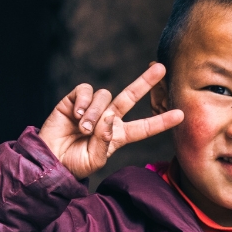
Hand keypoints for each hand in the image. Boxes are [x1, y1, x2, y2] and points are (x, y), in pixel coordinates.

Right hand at [39, 62, 183, 178]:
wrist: (50, 159)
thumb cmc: (74, 164)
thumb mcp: (94, 160)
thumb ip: (104, 141)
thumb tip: (109, 119)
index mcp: (118, 136)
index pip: (144, 127)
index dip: (161, 121)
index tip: (181, 115)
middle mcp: (108, 118)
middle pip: (131, 96)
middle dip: (145, 81)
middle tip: (161, 68)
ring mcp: (92, 108)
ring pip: (104, 96)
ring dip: (94, 111)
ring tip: (83, 128)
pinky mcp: (74, 100)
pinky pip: (86, 90)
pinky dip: (83, 101)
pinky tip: (75, 115)